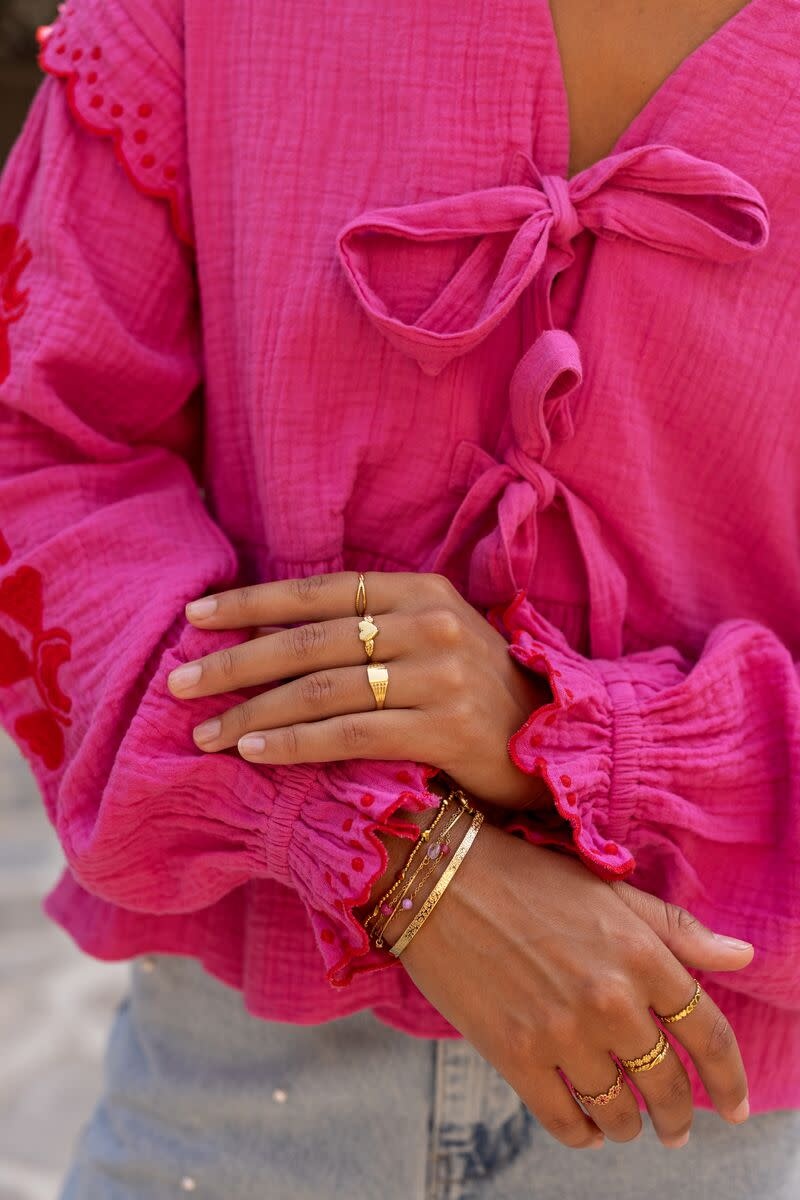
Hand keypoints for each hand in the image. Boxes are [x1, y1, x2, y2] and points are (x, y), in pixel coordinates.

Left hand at [167, 570, 552, 808]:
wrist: (552, 740)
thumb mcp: (429, 638)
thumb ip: (364, 627)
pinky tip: (255, 752)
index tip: (196, 617)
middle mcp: (432, 623)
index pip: (319, 590)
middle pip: (311, 640)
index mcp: (421, 590)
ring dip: (254, 712)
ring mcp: (442, 675)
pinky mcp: (446, 729)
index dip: (252, 603)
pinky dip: (295, 744)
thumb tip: (268, 635)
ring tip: (207, 731)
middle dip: (236, 663)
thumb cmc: (476, 691)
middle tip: (181, 682)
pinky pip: (350, 735)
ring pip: (323, 690)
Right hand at [394, 822, 752, 1149]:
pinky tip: (586, 1128)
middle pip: (669, 1084)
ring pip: (619, 1110)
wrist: (438, 876)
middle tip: (678, 1128)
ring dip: (630, 1126)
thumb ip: (677, 930)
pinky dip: (584, 1134)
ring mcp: (562, 1032)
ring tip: (627, 1124)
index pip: (708, 1034)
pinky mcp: (515, 1055)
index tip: (736, 1105)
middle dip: (681, 1115)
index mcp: (641, 953)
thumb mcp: (608, 890)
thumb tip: (742, 957)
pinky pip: (566, 1122)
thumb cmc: (526, 877)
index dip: (730, 1079)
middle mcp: (610, 998)